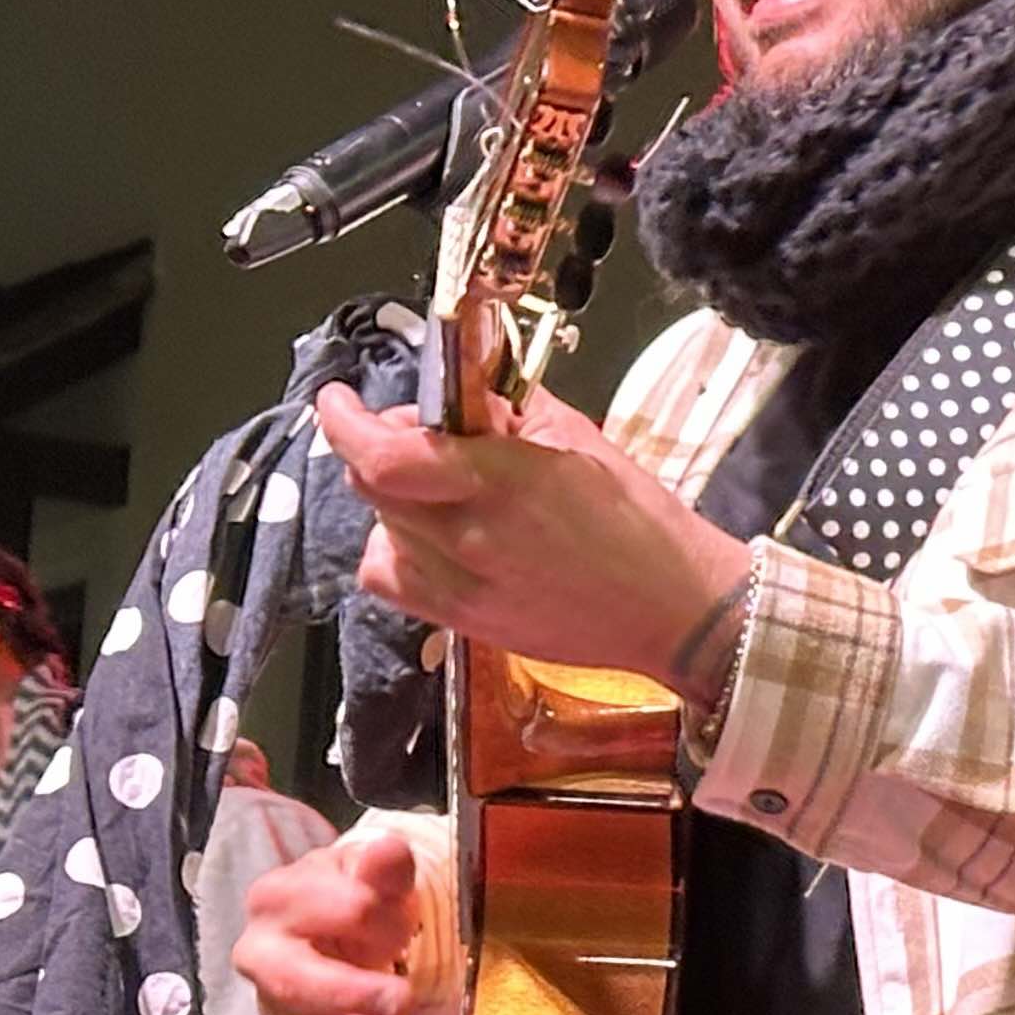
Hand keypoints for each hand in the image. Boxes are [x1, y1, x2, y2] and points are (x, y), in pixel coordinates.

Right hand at [234, 823, 449, 1014]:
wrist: (332, 917)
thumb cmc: (350, 888)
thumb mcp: (366, 867)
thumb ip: (380, 866)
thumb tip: (391, 852)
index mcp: (277, 902)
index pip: (326, 912)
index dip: (371, 916)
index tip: (405, 922)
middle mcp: (266, 959)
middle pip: (299, 985)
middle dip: (351, 995)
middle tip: (402, 999)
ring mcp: (286, 1008)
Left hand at [315, 381, 750, 706]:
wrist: (673, 610)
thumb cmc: (641, 521)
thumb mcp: (582, 440)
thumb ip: (511, 412)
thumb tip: (465, 393)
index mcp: (503, 482)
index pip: (386, 453)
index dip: (346, 422)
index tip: (340, 401)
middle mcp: (469, 538)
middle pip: (374, 485)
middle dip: (382, 447)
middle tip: (420, 435)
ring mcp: (461, 586)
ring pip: (379, 529)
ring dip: (394, 499)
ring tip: (438, 492)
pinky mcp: (462, 622)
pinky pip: (390, 579)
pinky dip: (395, 550)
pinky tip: (430, 541)